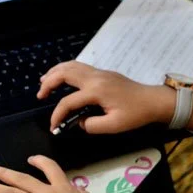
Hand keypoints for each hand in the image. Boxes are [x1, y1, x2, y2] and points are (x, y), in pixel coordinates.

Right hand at [38, 61, 175, 132]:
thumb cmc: (136, 114)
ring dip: (54, 72)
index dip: (57, 114)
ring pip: (70, 66)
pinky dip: (65, 69)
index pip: (68, 101)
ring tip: (44, 82)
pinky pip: (78, 66)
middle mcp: (95, 78)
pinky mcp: (102, 73)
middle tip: (40, 96)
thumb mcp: (114, 126)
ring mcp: (99, 72)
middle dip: (48, 83)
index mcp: (96, 91)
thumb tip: (79, 122)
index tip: (53, 127)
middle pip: (64, 74)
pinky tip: (60, 76)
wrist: (153, 100)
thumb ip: (92, 125)